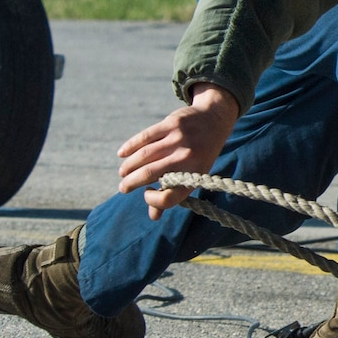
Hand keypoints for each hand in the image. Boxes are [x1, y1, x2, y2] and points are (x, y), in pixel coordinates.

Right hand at [117, 83, 240, 217]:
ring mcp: (180, 139)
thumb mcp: (194, 175)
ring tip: (123, 173)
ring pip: (144, 156)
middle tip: (123, 187)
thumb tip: (153, 217)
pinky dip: (130, 147)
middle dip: (130, 183)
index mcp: (195, 176)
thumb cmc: (199, 155)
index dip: (153, 200)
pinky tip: (122, 154)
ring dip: (128, 167)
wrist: (215, 120)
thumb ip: (173, 195)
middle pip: (149, 175)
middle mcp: (188, 159)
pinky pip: (144, 137)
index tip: (146, 193)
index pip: (168, 197)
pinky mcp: (172, 123)